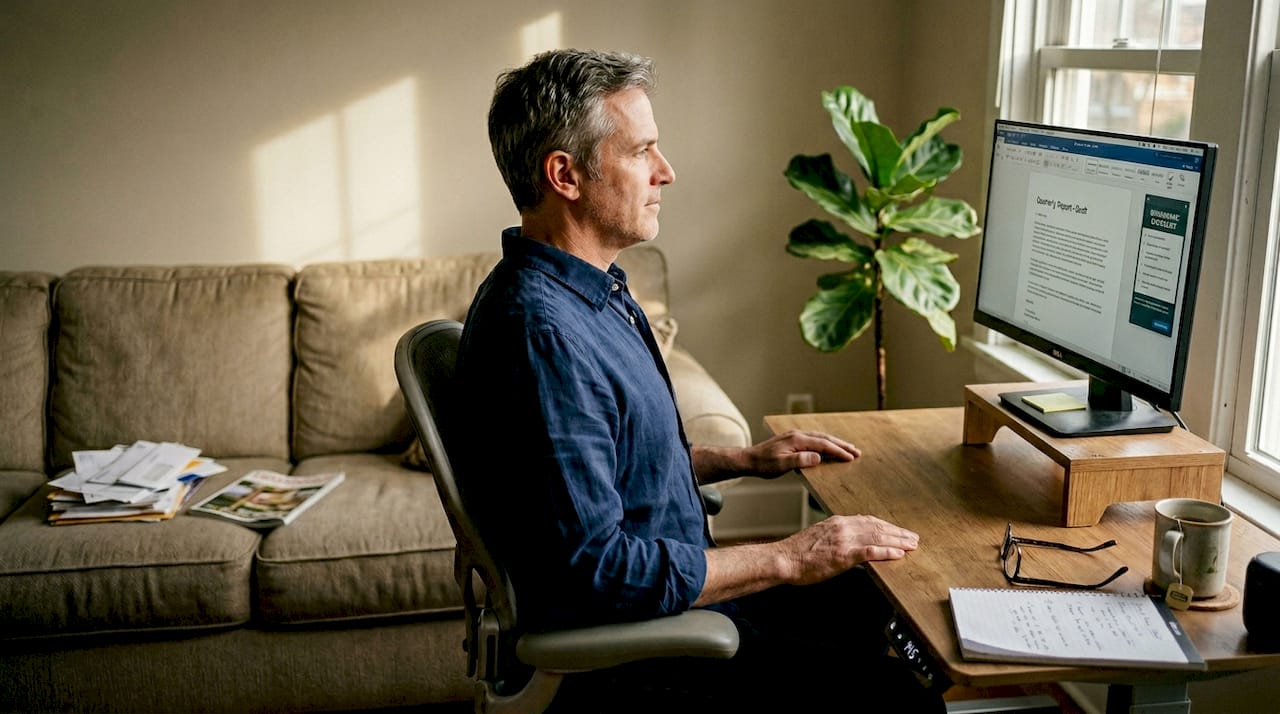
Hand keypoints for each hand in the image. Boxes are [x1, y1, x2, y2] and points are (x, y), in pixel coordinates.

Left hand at [746, 429, 860, 476]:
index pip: (823, 444)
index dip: (838, 451)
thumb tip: (818, 457)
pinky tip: (828, 446)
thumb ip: (800, 460)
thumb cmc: (764, 465)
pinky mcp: (792, 439)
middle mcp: (797, 434)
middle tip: (856, 451)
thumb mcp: (781, 465)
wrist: (748, 459)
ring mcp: (795, 435)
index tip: (851, 457)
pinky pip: (813, 438)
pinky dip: (825, 442)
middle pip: (824, 438)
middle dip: (841, 444)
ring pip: (820, 437)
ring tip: (847, 448)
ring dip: (835, 442)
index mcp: (797, 440)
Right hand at [778, 514, 918, 585]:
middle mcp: (843, 527)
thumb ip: (836, 537)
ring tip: (912, 545)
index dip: (887, 526)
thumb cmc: (798, 553)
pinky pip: (870, 551)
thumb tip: (850, 543)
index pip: (868, 521)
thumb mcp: (819, 538)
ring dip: (898, 541)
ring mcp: (844, 540)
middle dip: (898, 532)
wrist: (784, 559)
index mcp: (838, 522)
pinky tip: (898, 554)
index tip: (898, 531)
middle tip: (913, 538)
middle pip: (877, 527)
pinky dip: (886, 552)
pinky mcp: (844, 555)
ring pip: (878, 537)